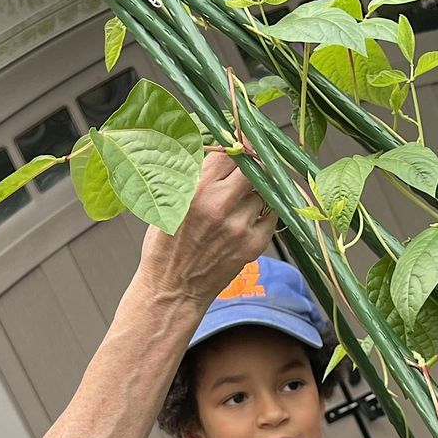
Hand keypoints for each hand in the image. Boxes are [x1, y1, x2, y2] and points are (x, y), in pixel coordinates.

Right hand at [137, 150, 270, 302]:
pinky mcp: (254, 245)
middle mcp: (219, 206)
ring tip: (240, 202)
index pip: (228, 154)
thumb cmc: (165, 247)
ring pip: (263, 192)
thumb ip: (193, 178)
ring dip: (256, 192)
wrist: (173, 290)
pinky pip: (271, 216)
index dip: (236, 149)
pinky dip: (263, 213)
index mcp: (194, 192)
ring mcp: (240, 226)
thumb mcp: (167, 205)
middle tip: (249, 168)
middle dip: (252, 167)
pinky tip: (247, 219)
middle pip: (253, 169)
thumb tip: (218, 153)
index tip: (240, 148)